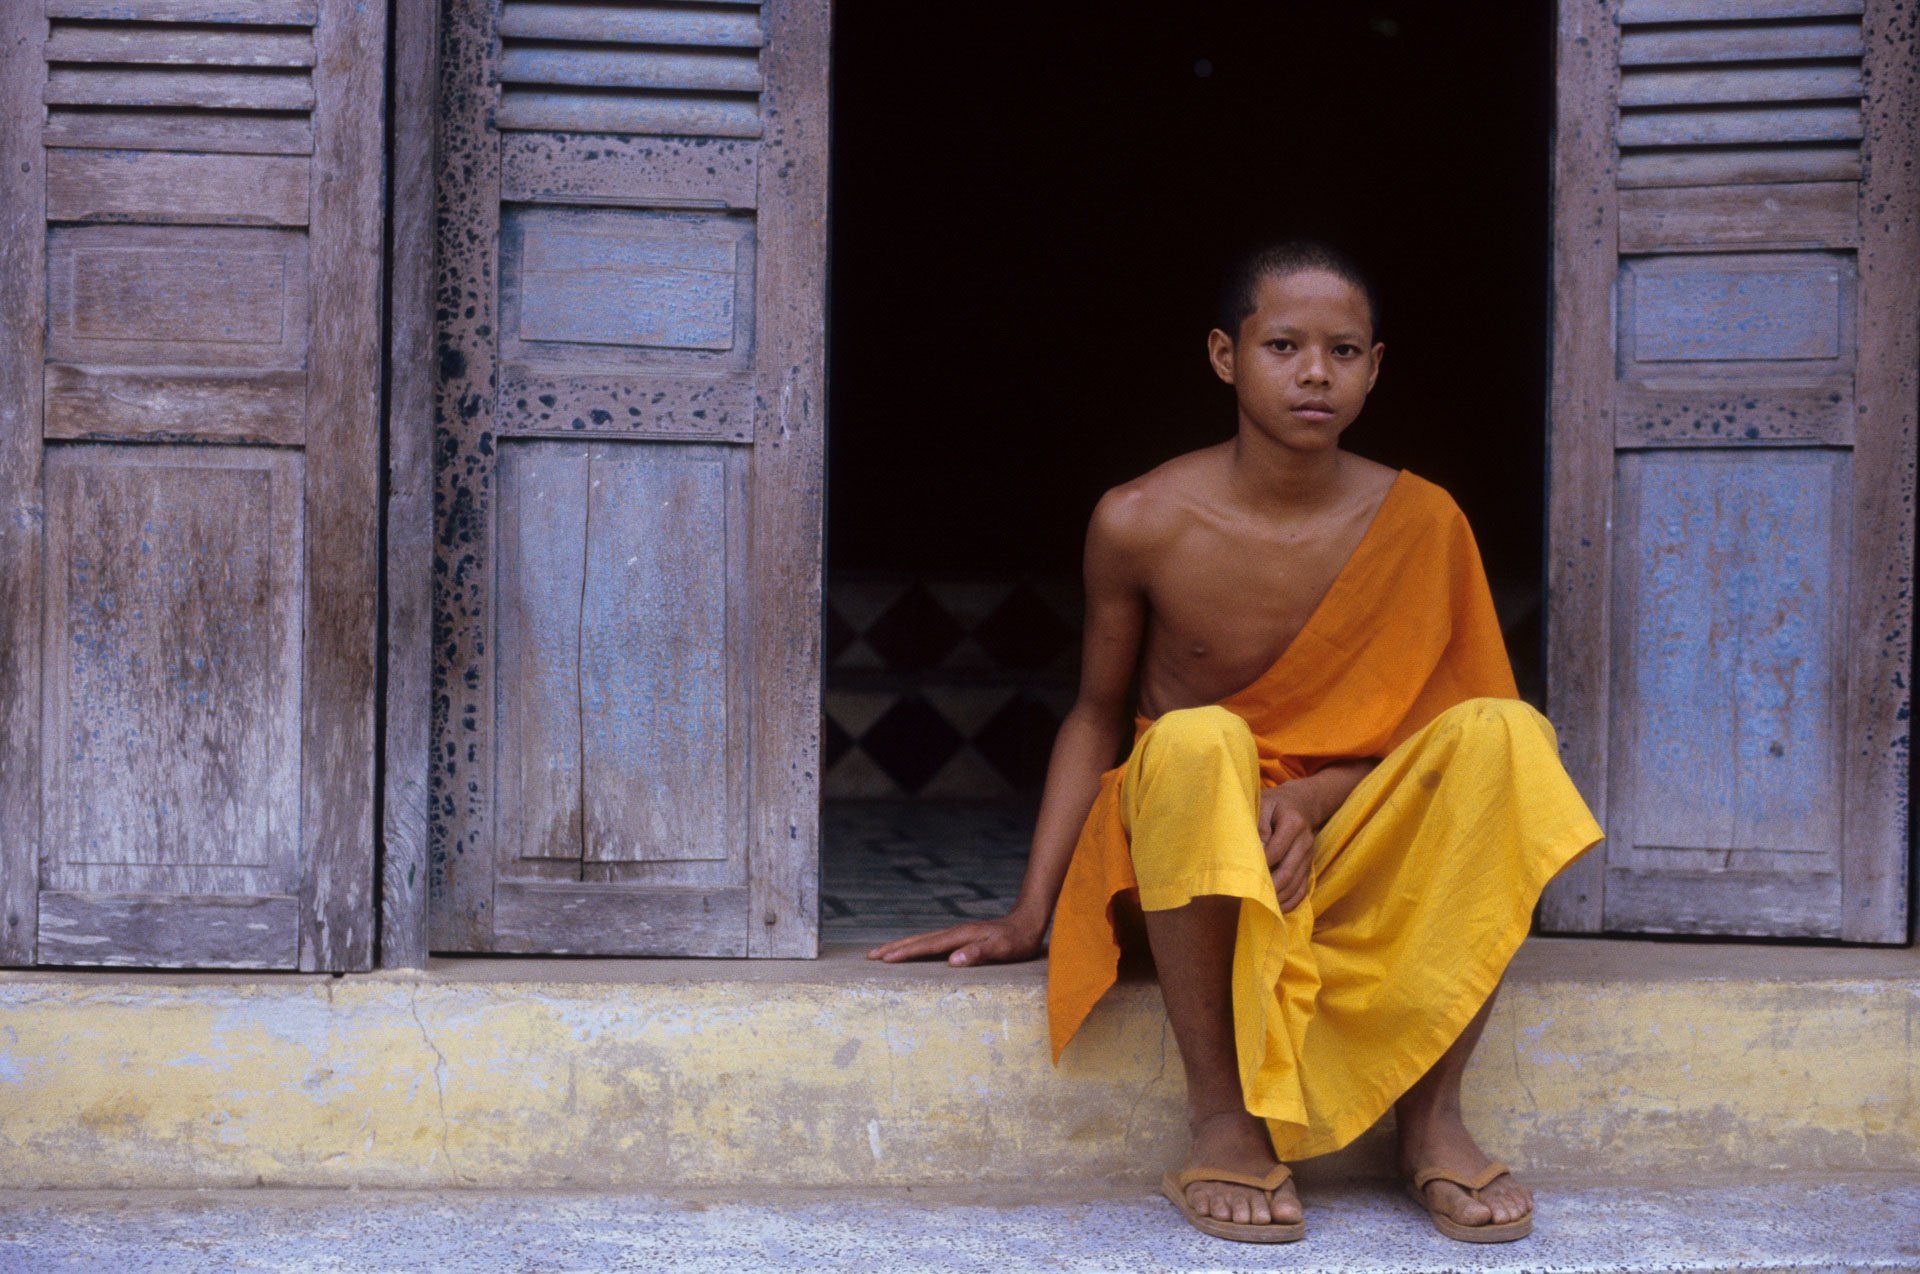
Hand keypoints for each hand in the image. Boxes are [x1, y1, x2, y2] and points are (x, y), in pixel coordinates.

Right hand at [866, 911, 1046, 966]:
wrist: (1028, 922)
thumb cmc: (1017, 940)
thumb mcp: (1002, 949)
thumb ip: (978, 953)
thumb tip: (952, 961)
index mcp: (960, 936)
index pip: (926, 946)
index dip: (905, 952)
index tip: (884, 958)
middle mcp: (954, 932)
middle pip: (918, 939)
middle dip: (894, 947)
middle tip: (870, 956)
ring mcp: (956, 933)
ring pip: (922, 939)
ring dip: (902, 945)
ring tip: (883, 952)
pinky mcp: (961, 937)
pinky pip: (931, 942)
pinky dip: (916, 945)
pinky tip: (913, 950)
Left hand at [1259, 785, 1315, 913]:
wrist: (1300, 803)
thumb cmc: (1274, 804)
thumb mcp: (1263, 804)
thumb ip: (1258, 825)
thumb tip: (1256, 850)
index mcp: (1293, 823)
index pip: (1276, 850)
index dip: (1261, 865)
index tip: (1244, 877)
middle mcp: (1305, 841)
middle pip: (1288, 871)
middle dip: (1270, 887)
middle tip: (1252, 898)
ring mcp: (1309, 855)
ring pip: (1296, 883)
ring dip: (1280, 898)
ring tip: (1263, 907)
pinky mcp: (1309, 865)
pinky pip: (1304, 888)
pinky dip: (1293, 901)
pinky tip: (1280, 909)